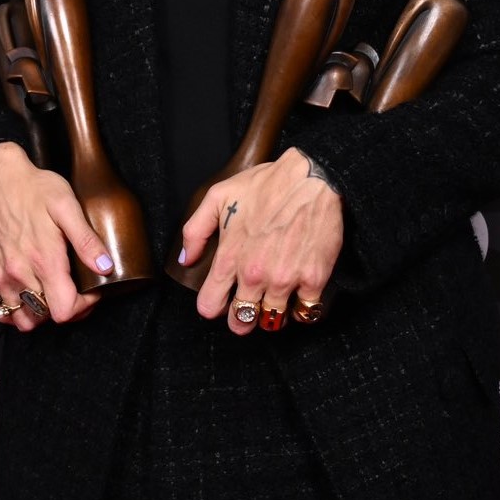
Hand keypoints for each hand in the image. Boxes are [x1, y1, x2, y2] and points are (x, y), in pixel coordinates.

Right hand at [0, 141, 110, 330]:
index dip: (84, 306)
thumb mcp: (66, 205)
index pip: (64, 310)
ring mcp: (3, 275)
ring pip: (23, 319)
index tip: (92, 290)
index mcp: (43, 259)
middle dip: (68, 308)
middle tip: (79, 290)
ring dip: (42, 313)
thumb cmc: (34, 188)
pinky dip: (20, 309)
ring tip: (57, 293)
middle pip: (47, 317)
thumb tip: (105, 266)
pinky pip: (4, 308)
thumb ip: (85, 239)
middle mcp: (20, 273)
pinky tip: (33, 294)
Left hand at [182, 147, 341, 334]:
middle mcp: (255, 275)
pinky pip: (306, 313)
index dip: (213, 307)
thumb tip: (187, 259)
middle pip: (241, 322)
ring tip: (274, 301)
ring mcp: (285, 280)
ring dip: (272, 316)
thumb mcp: (219, 196)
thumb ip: (196, 230)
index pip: (210, 306)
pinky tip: (299, 297)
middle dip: (242, 320)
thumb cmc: (267, 184)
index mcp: (230, 258)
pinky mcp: (313, 279)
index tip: (221, 301)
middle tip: (248, 309)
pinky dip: (302, 310)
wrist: (312, 178)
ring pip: (273, 322)